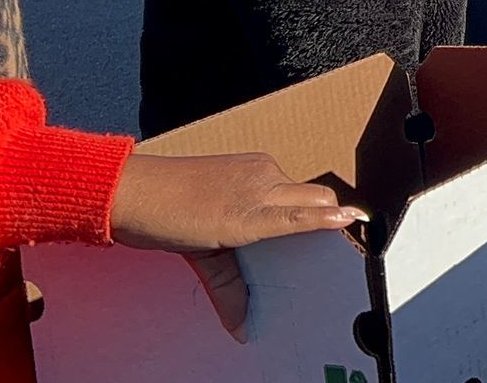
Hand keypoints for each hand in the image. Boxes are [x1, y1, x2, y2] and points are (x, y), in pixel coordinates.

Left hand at [111, 153, 367, 340]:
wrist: (132, 188)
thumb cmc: (162, 219)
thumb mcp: (201, 258)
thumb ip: (229, 289)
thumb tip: (242, 326)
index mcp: (250, 212)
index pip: (304, 213)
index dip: (332, 217)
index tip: (355, 219)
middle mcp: (260, 183)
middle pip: (315, 195)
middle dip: (326, 213)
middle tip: (327, 234)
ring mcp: (255, 168)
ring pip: (298, 186)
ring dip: (302, 203)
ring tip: (285, 226)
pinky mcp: (247, 160)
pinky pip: (280, 177)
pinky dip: (282, 193)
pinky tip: (262, 208)